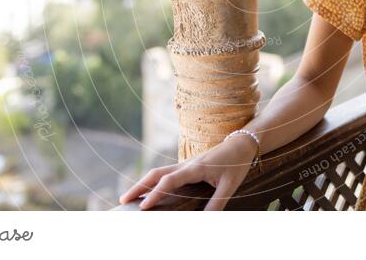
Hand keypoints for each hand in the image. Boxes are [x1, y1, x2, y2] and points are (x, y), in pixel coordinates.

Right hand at [118, 134, 258, 210]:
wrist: (242, 144)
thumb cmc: (236, 163)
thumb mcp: (229, 186)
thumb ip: (216, 203)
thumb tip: (205, 221)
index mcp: (195, 168)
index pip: (169, 181)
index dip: (155, 194)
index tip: (143, 206)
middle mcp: (186, 164)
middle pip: (156, 173)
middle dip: (139, 187)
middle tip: (123, 200)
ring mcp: (185, 164)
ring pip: (159, 172)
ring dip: (143, 183)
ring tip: (130, 196)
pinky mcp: (187, 166)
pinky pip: (166, 173)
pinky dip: (153, 181)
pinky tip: (149, 190)